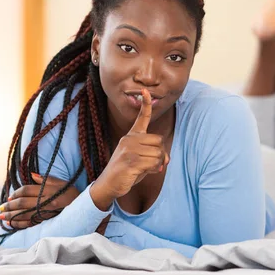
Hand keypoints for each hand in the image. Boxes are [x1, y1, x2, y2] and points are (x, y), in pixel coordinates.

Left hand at [0, 173, 79, 228]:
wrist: (85, 206)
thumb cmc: (72, 193)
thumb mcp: (61, 182)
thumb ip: (45, 179)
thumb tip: (31, 175)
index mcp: (47, 191)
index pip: (27, 190)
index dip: (16, 193)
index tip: (10, 196)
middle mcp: (45, 202)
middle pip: (22, 203)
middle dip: (9, 206)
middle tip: (0, 208)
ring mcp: (46, 213)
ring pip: (24, 215)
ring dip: (11, 216)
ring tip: (2, 217)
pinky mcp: (47, 221)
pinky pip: (31, 224)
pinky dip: (20, 224)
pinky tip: (12, 224)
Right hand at [90, 89, 169, 209]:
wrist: (109, 184)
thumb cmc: (126, 171)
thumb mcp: (140, 160)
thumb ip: (153, 156)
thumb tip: (166, 159)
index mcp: (131, 136)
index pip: (141, 118)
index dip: (145, 104)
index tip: (145, 91)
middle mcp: (129, 140)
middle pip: (158, 140)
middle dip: (160, 154)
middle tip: (153, 164)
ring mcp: (129, 150)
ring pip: (158, 153)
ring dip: (156, 164)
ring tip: (146, 169)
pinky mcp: (130, 161)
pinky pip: (153, 163)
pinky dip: (152, 170)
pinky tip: (142, 172)